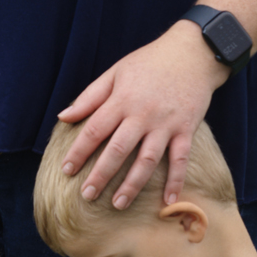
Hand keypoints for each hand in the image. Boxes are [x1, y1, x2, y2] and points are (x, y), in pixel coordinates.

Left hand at [57, 23, 226, 210]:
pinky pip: (180, 160)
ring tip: (117, 204)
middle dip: (100, 174)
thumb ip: (89, 97)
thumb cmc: (149, 62)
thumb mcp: (115, 72)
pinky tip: (168, 201)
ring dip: (132, 184)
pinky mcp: (186, 129)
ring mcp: (166, 124)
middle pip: (118, 149)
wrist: (192, 52)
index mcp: (121, 99)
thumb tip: (63, 116)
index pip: (94, 130)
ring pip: (147, 160)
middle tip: (86, 195)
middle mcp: (142, 114)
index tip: (66, 170)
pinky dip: (175, 181)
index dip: (78, 151)